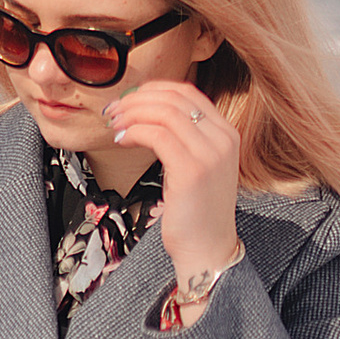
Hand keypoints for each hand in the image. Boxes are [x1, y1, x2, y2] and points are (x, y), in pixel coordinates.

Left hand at [109, 79, 241, 283]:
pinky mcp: (193, 170)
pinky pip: (157, 135)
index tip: (129, 99)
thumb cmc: (195, 210)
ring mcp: (210, 154)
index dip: (153, 89)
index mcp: (226, 133)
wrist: (208, 248)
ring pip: (164, 112)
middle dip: (137, 99)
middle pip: (174, 98)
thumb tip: (143, 111)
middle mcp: (223, 139)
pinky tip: (122, 140)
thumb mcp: (195, 165)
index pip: (187, 93)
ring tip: (115, 124)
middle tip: (113, 110)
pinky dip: (134, 131)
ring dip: (132, 113)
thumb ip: (182, 137)